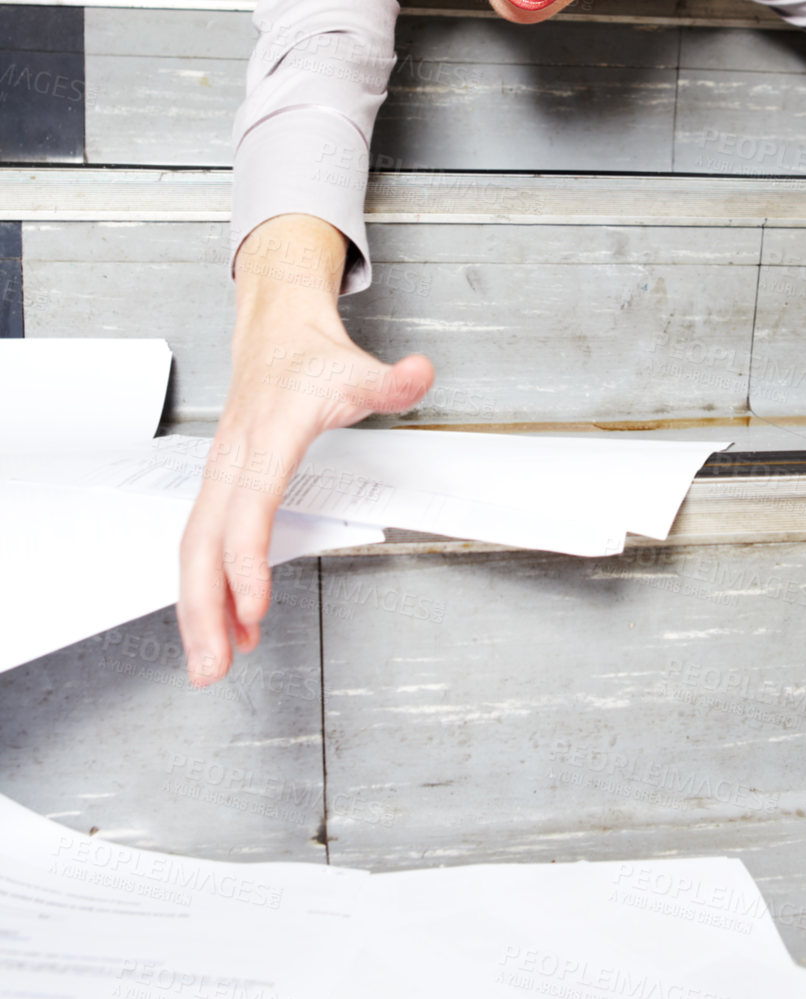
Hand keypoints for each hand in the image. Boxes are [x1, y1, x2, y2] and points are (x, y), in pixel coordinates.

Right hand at [177, 216, 433, 686]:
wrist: (274, 332)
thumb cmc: (311, 358)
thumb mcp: (357, 369)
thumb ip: (391, 382)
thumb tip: (420, 374)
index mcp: (266, 436)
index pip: (249, 506)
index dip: (246, 559)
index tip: (253, 606)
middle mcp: (232, 460)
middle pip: (202, 542)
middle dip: (203, 608)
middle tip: (214, 665)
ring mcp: (220, 475)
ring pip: (193, 550)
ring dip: (198, 610)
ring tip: (213, 663)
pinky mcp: (220, 487)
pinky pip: (203, 544)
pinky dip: (209, 589)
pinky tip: (233, 624)